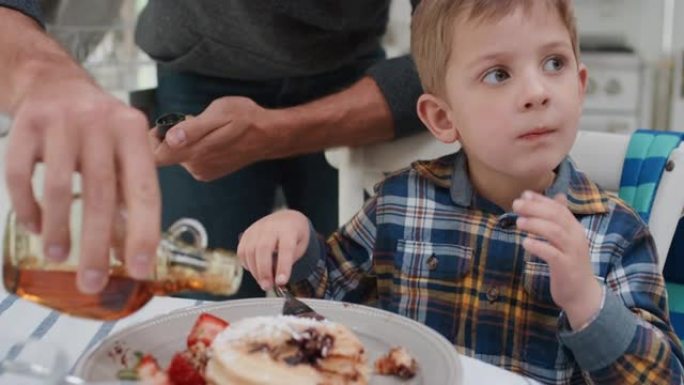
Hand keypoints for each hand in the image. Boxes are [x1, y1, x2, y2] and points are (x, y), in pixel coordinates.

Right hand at [5, 75, 160, 293]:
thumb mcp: (122, 154)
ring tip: (58, 257)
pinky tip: (35, 227)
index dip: (143, 232)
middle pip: (101, 193)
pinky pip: (20, 173)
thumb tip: (124, 254)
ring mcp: (62, 121)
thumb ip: (125, 198)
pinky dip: (27, 206)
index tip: (138, 270)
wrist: (54, 82)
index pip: (144, 190)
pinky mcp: (27, 123)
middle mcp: (101, 123)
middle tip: (92, 282)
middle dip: (96, 244)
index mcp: (134, 133)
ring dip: (59, 228)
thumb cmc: (98, 131)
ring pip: (59, 186)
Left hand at [151, 96, 278, 180]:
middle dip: (170, 136)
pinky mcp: (208, 172)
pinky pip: (190, 159)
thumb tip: (170, 138)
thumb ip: (193, 129)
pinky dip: (194, 146)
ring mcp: (202, 171)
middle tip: (190, 120)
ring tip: (206, 128)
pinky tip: (211, 138)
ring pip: (179, 155)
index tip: (164, 124)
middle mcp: (195, 167)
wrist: (269, 135)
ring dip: (184, 140)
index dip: (150, 140)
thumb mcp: (220, 113)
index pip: (154, 156)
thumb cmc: (246, 119)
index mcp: (194, 153)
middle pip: (165, 154)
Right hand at [237, 210, 309, 290]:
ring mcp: (257, 229)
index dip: (283, 266)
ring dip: (255, 271)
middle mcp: (271, 226)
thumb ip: (289, 262)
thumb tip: (276, 281)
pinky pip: (242, 252)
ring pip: (250, 251)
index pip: (286, 248)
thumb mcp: (301, 247)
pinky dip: (247, 265)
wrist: (286, 219)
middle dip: (264, 271)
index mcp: (289, 229)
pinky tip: (256, 270)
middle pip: (263, 248)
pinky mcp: (247, 234)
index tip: (281, 282)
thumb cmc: (295, 235)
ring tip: (264, 282)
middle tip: (267, 286)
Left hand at [513, 191, 601, 328]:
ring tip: (519, 222)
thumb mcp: (566, 239)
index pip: (559, 208)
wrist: (582, 294)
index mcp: (574, 229)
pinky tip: (526, 243)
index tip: (524, 194)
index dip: (541, 200)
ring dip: (535, 224)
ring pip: (555, 232)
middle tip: (516, 205)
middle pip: (556, 216)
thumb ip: (559, 220)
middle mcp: (575, 237)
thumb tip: (558, 195)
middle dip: (535, 208)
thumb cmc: (569, 264)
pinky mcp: (566, 267)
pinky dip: (538, 246)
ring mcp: (572, 252)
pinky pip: (552, 254)